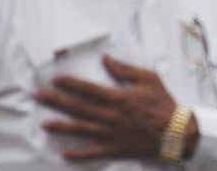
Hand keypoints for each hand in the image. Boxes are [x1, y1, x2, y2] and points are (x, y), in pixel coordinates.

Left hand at [37, 55, 192, 160]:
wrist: (177, 132)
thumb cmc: (164, 104)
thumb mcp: (148, 79)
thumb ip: (125, 70)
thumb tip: (106, 60)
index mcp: (119, 98)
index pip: (88, 89)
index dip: (70, 84)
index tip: (55, 79)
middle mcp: (111, 116)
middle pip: (79, 108)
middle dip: (57, 102)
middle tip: (39, 97)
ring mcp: (112, 135)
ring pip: (81, 130)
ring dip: (61, 127)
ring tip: (45, 123)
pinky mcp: (116, 149)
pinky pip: (94, 153)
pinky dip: (79, 155)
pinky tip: (66, 154)